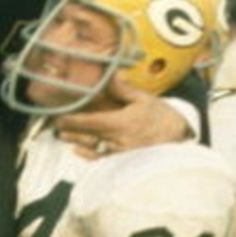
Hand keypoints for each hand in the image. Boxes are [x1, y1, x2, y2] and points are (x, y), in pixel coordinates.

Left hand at [54, 77, 187, 158]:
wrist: (179, 137)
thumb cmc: (161, 116)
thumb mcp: (144, 98)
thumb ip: (124, 89)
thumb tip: (111, 73)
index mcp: (125, 122)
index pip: (92, 122)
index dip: (73, 120)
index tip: (60, 116)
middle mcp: (121, 140)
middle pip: (89, 135)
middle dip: (71, 130)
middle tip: (56, 125)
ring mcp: (123, 154)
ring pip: (94, 148)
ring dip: (77, 142)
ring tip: (63, 136)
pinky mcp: (126, 162)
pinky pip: (104, 161)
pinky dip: (90, 155)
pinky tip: (78, 150)